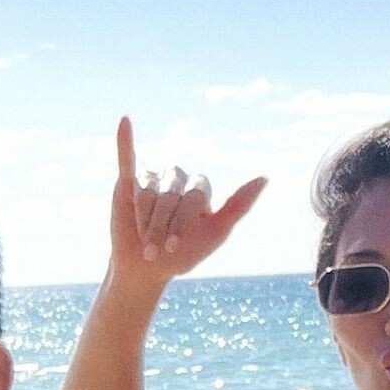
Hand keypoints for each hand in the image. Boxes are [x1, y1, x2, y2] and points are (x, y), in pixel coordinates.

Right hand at [109, 117, 265, 287]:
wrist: (146, 269)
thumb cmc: (182, 254)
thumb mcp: (215, 234)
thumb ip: (238, 206)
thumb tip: (264, 177)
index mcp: (200, 189)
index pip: (195, 195)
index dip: (183, 222)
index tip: (175, 248)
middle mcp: (178, 179)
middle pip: (171, 194)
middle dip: (163, 225)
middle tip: (156, 250)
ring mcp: (153, 179)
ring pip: (149, 190)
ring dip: (146, 218)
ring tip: (144, 241)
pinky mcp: (128, 182)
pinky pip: (127, 157)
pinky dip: (124, 141)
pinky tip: (125, 120)